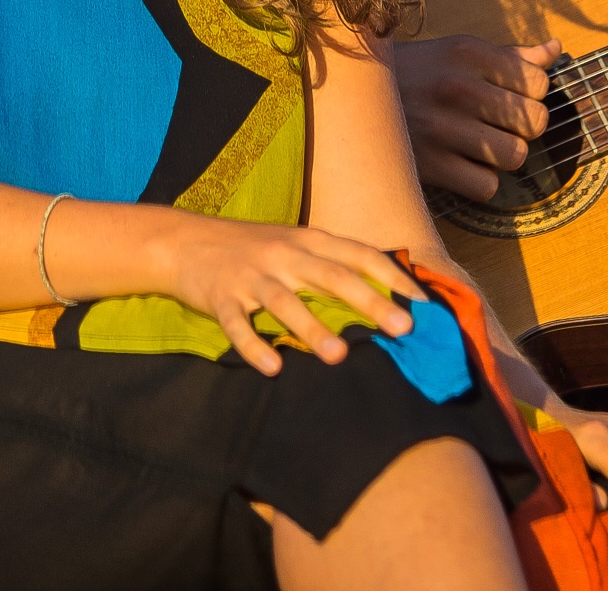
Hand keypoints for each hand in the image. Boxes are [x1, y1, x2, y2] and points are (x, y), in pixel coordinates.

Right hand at [165, 217, 421, 375]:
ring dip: (313, 329)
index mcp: (309, 240)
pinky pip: (238, 325)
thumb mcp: (295, 244)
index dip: (393, 277)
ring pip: (286, 303)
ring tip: (339, 356)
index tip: (423, 303)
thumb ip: (333, 264)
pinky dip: (254, 346)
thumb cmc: (252, 247)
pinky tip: (272, 367)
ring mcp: (252, 275)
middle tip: (403, 328)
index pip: (360, 255)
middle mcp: (285, 254)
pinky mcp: (221, 297)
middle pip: (333, 277)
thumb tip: (385, 292)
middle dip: (371, 302)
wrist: (184, 240)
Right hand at [392, 35, 559, 200]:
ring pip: (515, 156)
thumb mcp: (456, 52)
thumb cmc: (414, 74)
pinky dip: (480, 181)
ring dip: (502, 156)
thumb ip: (509, 55)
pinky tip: (463, 166)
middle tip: (496, 125)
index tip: (510, 97)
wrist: (347, 100)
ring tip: (480, 145)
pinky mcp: (429, 165)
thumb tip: (556, 50)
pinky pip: (487, 186)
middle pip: (534, 121)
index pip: (539, 82)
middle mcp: (458, 86)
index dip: (532, 95)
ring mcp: (442, 127)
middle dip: (522, 127)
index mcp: (468, 52)